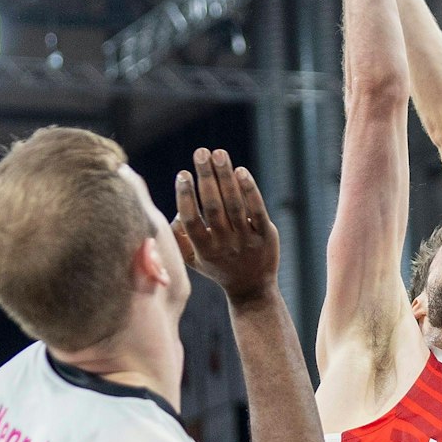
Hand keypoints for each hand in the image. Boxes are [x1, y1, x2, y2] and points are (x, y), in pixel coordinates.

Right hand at [173, 148, 279, 301]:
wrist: (251, 288)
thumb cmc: (217, 267)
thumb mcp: (192, 259)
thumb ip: (179, 237)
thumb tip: (175, 211)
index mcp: (204, 249)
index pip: (192, 220)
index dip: (186, 196)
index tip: (182, 174)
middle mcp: (224, 245)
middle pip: (213, 207)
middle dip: (206, 177)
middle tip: (200, 152)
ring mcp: (246, 240)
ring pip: (235, 204)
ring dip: (226, 176)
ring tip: (219, 153)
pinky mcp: (265, 235)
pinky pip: (257, 210)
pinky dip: (249, 190)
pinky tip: (241, 171)